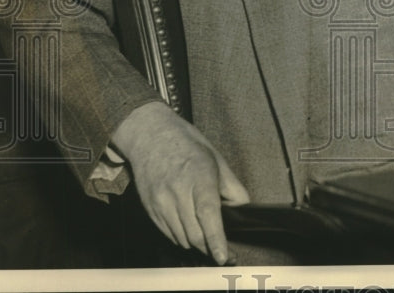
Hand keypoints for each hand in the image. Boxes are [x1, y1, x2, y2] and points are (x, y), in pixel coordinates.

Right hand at [111, 101, 249, 264]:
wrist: (151, 136)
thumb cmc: (187, 146)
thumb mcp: (216, 159)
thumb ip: (231, 186)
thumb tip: (243, 208)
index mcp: (199, 175)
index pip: (208, 214)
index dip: (216, 239)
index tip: (223, 256)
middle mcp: (177, 191)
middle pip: (194, 233)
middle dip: (210, 247)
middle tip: (222, 252)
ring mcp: (161, 201)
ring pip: (181, 238)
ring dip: (196, 244)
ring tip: (206, 237)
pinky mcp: (150, 209)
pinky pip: (168, 233)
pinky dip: (182, 237)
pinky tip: (189, 228)